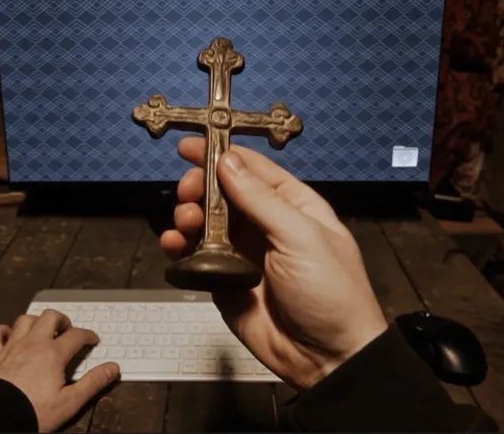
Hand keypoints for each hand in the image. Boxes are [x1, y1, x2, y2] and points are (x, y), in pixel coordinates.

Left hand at [0, 310, 119, 431]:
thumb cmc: (31, 412)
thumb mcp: (70, 402)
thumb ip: (93, 383)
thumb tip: (112, 369)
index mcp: (53, 354)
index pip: (77, 335)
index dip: (88, 335)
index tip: (92, 340)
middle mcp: (32, 344)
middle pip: (50, 317)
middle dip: (62, 320)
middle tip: (68, 329)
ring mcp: (11, 347)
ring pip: (25, 319)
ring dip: (36, 321)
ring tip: (42, 329)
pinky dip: (3, 330)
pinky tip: (9, 334)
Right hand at [160, 137, 387, 390]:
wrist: (329, 358)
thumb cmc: (330, 292)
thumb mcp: (301, 238)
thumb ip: (261, 199)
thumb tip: (226, 161)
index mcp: (293, 206)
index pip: (253, 169)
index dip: (221, 154)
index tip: (189, 146)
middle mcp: (265, 224)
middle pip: (222, 192)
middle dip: (200, 187)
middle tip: (188, 193)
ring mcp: (243, 253)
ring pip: (205, 221)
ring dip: (188, 215)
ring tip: (185, 222)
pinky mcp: (224, 280)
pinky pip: (196, 256)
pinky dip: (180, 247)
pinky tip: (174, 245)